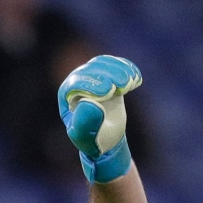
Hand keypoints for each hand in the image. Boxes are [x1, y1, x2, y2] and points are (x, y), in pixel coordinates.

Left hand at [57, 55, 141, 183]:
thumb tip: (90, 103)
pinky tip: (136, 79)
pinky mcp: (107, 75)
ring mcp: (92, 76)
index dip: (92, 84)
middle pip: (91, 69)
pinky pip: (115, 64)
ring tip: (131, 83)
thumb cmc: (92, 139)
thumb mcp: (86, 137)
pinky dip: (127, 67)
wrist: (105, 137)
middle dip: (109, 74)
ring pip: (103, 63)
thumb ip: (86, 122)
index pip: (76, 83)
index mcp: (67, 96)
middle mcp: (77, 82)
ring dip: (120, 69)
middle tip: (125, 85)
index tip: (109, 91)